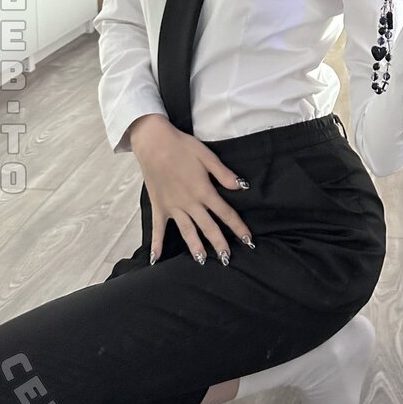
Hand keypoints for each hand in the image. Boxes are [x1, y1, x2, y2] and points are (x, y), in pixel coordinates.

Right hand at [129, 115, 254, 264]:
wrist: (154, 142)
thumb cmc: (182, 146)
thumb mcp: (207, 156)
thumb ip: (224, 174)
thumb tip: (242, 186)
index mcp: (204, 191)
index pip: (225, 213)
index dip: (238, 227)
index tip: (248, 240)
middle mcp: (189, 203)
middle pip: (208, 227)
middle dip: (219, 243)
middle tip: (228, 259)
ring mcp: (172, 207)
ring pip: (187, 231)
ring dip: (195, 247)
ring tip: (202, 261)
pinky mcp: (158, 206)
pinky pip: (157, 228)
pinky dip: (156, 243)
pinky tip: (155, 259)